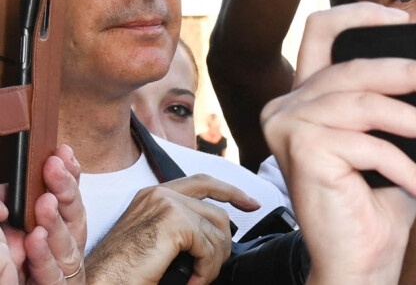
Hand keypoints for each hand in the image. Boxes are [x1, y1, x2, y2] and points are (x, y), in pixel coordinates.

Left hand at [0, 144, 86, 283]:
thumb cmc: (39, 267)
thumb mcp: (35, 231)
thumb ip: (29, 207)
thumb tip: (12, 184)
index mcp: (70, 225)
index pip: (74, 194)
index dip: (71, 173)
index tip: (63, 152)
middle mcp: (72, 242)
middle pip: (73, 212)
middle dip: (65, 187)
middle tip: (53, 165)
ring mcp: (66, 267)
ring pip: (65, 241)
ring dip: (54, 219)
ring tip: (44, 200)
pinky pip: (50, 273)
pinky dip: (43, 255)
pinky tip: (36, 237)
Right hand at [85, 174, 259, 284]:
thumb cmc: (122, 275)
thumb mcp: (155, 244)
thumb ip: (181, 231)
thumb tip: (214, 237)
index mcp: (154, 196)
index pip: (203, 182)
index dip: (231, 191)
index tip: (251, 203)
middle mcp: (161, 193)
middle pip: (216, 208)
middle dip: (227, 238)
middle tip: (219, 264)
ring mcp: (166, 204)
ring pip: (217, 229)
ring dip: (214, 261)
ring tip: (199, 279)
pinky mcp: (172, 221)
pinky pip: (209, 246)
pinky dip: (207, 269)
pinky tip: (193, 282)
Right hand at [261, 3, 415, 284]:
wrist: (357, 261)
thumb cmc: (374, 198)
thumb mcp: (385, 133)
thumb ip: (391, 95)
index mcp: (305, 93)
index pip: (319, 30)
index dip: (359, 14)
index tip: (403, 19)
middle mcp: (288, 103)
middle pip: (355, 67)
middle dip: (412, 71)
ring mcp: (290, 124)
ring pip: (367, 104)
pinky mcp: (303, 149)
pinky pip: (370, 146)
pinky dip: (410, 167)